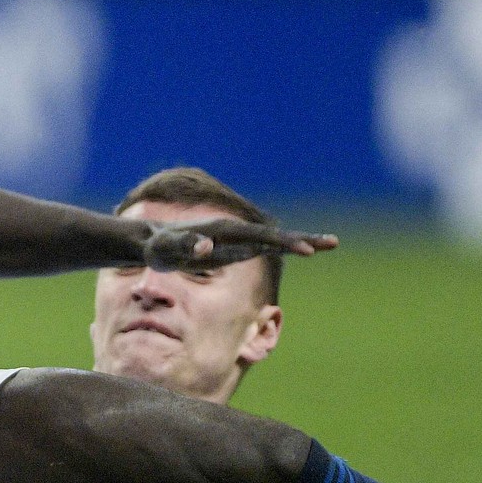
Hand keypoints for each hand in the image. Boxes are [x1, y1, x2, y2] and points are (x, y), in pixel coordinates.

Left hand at [144, 217, 337, 272]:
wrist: (149, 240)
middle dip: (303, 239)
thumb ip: (185, 247)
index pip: (260, 237)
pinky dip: (284, 249)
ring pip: (273, 240)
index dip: (284, 242)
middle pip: (274, 235)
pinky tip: (300, 252)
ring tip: (327, 245)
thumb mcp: (168, 250)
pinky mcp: (233, 247)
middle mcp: (233, 231)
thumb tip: (206, 248)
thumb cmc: (157, 247)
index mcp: (223, 230)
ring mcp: (235, 239)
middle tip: (332, 243)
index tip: (306, 251)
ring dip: (299, 243)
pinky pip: (263, 248)